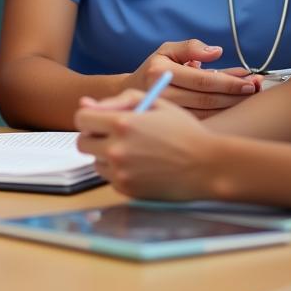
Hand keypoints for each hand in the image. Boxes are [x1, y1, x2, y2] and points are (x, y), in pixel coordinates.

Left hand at [75, 89, 213, 199]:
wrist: (209, 166)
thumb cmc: (184, 130)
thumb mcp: (154, 102)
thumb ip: (118, 100)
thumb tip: (86, 104)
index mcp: (122, 123)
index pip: (81, 118)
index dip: (90, 117)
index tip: (100, 119)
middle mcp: (116, 149)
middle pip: (82, 142)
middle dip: (94, 137)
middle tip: (114, 135)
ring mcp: (121, 172)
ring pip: (95, 161)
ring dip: (105, 155)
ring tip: (132, 150)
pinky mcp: (128, 190)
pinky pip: (109, 178)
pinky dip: (118, 172)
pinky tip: (140, 165)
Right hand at [127, 40, 258, 117]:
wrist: (132, 93)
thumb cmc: (154, 68)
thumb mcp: (167, 50)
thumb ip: (191, 47)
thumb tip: (217, 51)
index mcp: (161, 72)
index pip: (203, 80)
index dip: (229, 82)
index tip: (250, 81)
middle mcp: (163, 94)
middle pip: (208, 100)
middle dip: (236, 95)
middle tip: (257, 88)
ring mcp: (168, 113)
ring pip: (209, 113)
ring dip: (233, 106)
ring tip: (251, 97)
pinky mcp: (174, 124)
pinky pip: (204, 122)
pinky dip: (223, 115)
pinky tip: (234, 107)